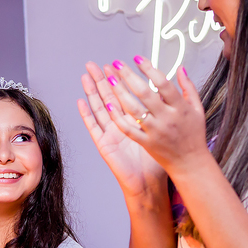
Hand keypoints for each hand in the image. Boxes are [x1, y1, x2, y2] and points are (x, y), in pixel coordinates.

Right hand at [78, 62, 166, 198]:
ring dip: (91, 92)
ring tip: (86, 76)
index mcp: (134, 121)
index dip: (119, 80)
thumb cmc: (156, 161)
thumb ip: (162, 111)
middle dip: (102, 80)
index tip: (116, 65)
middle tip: (95, 64)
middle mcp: (120, 125)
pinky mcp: (104, 144)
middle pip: (108, 98)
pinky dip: (86, 114)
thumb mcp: (161, 131)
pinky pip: (93, 127)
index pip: (125, 95)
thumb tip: (168, 91)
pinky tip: (80, 101)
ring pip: (99, 108)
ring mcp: (110, 134)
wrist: (149, 183)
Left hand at [98, 57, 213, 176]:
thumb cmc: (194, 135)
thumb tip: (181, 68)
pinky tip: (108, 105)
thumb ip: (189, 87)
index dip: (149, 68)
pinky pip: (129, 129)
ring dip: (120, 93)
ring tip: (109, 79)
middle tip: (117, 64)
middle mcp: (167, 118)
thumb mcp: (198, 109)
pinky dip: (118, 117)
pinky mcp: (146, 143)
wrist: (190, 163)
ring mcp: (155, 131)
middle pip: (145, 93)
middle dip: (129, 76)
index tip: (138, 59)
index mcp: (180, 108)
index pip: (163, 83)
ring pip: (134, 109)